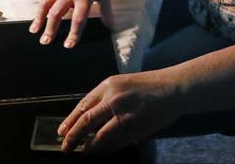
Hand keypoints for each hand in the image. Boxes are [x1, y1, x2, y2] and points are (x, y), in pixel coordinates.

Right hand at [29, 0, 113, 47]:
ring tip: (35, 32)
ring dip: (40, 20)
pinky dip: (40, 9)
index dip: (73, 34)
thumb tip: (110, 25)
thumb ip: (106, 11)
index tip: (68, 45)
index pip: (78, 20)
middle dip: (51, 30)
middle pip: (57, 14)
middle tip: (46, 42)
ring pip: (46, 6)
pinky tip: (37, 18)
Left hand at [58, 71, 179, 153]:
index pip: (82, 106)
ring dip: (89, 147)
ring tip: (82, 152)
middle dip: (73, 137)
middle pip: (87, 122)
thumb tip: (87, 116)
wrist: (173, 88)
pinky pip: (116, 142)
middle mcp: (114, 100)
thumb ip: (105, 97)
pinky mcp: (137, 128)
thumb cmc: (147, 85)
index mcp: (108, 86)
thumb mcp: (121, 83)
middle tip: (65, 146)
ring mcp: (126, 115)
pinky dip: (106, 149)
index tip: (61, 132)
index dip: (70, 121)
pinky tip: (100, 152)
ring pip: (100, 136)